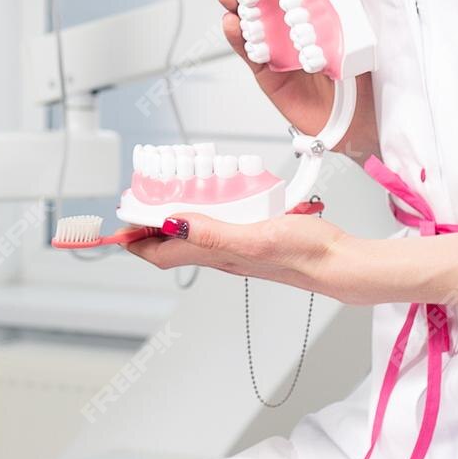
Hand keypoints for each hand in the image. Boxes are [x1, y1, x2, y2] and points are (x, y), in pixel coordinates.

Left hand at [122, 210, 374, 302]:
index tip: (118, 224)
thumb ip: (215, 233)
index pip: (160, 253)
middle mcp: (222, 253)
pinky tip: (217, 195)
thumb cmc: (305, 254)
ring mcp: (237, 246)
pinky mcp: (254, 237)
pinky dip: (207, 211)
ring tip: (167, 195)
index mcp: (216, 254)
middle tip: (138, 201)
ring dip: (176, 216)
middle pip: (172, 243)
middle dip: (150, 226)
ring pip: (195, 233)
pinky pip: (219, 225)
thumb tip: (174, 223)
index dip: (134, 241)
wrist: (339, 263)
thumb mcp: (256, 237)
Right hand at [218, 0, 376, 158]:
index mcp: (310, 11)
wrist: (360, 121)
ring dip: (232, 3)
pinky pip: (247, 50)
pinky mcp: (267, 72)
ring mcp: (276, 48)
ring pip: (247, 20)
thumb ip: (340, 2)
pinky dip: (236, 36)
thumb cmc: (364, 78)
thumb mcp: (357, 31)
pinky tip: (231, 22)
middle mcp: (291, 27)